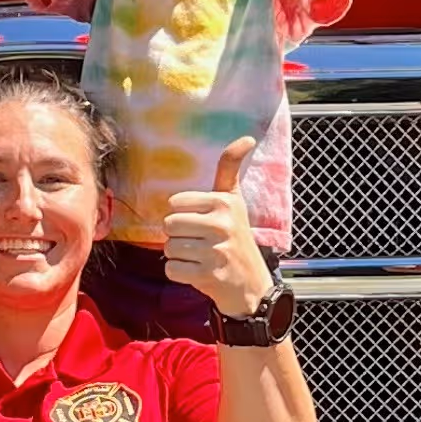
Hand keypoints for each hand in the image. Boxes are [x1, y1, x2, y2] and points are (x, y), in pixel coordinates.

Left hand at [160, 136, 273, 317]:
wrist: (251, 284)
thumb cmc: (236, 237)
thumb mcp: (234, 201)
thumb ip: (230, 169)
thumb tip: (247, 137)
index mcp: (224, 202)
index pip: (174, 203)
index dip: (182, 215)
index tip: (202, 223)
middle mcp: (221, 223)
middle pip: (169, 224)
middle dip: (178, 236)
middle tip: (199, 243)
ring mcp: (216, 250)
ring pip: (169, 247)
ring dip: (179, 256)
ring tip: (200, 257)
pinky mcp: (208, 274)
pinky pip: (171, 269)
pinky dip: (180, 273)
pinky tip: (198, 272)